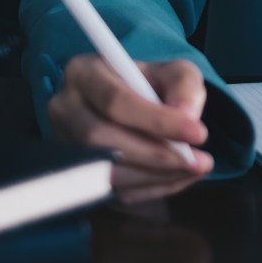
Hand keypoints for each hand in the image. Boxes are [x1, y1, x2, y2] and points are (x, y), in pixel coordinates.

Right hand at [46, 55, 213, 201]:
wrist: (130, 104)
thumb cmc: (148, 84)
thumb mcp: (173, 71)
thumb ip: (184, 85)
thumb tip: (187, 116)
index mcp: (84, 73)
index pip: (115, 100)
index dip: (157, 120)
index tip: (198, 133)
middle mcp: (64, 109)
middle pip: (102, 139)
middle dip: (155, 155)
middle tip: (196, 161)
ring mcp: (64, 145)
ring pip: (103, 170)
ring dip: (154, 176)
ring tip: (193, 169)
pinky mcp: (75, 174)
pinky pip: (110, 191)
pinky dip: (148, 189)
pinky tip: (177, 178)